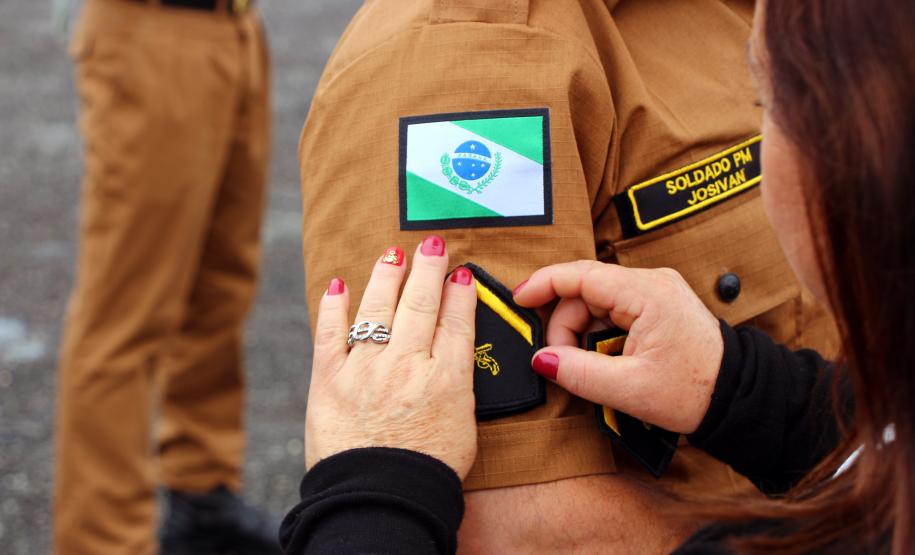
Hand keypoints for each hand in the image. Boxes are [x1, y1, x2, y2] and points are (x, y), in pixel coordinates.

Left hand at [304, 237, 478, 477]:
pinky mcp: (329, 380)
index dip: (460, 292)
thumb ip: (457, 385)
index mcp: (447, 379)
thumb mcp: (463, 426)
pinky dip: (333, 307)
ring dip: (386, 277)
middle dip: (428, 269)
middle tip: (431, 245)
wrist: (380, 500)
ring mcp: (366, 370)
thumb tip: (452, 354)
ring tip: (392, 255)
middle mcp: (408, 365)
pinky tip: (339, 285)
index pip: (456, 322)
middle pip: (421, 304)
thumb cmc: (426, 470)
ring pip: (378, 309)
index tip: (460, 273)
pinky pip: (330, 333)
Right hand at [513, 260, 722, 433]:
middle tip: (563, 365)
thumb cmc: (695, 391)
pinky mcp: (655, 305)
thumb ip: (579, 372)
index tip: (518, 300)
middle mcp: (650, 282)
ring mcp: (654, 292)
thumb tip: (541, 360)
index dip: (544, 284)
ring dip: (581, 335)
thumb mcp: (630, 389)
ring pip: (594, 303)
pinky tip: (604, 361)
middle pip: (583, 292)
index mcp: (647, 293)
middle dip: (564, 327)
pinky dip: (598, 335)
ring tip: (590, 370)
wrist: (739, 397)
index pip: (581, 274)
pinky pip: (611, 312)